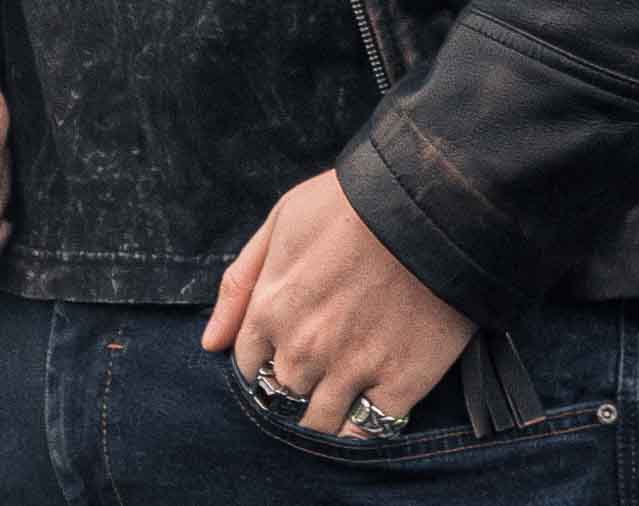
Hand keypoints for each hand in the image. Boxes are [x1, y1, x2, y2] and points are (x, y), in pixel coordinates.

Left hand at [199, 167, 474, 440]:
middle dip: (287, 395)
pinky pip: (368, 435)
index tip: (280, 356)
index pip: (247, 367)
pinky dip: (362, 433)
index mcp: (270, 310)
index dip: (262, 364)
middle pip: (279, 402)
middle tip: (311, 377)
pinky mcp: (399, 384)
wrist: (428, 204)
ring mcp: (350, 371)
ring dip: (320, 420)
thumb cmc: (350, 202)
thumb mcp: (281, 221)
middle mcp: (302, 350)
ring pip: (318, 427)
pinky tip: (366, 413)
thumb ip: (240, 282)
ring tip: (336, 400)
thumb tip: (210, 344)